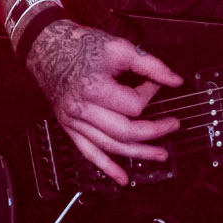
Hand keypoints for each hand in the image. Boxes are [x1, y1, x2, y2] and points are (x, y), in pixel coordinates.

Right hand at [26, 19, 182, 184]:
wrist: (47, 46)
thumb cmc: (81, 45)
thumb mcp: (120, 48)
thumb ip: (151, 65)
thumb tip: (175, 80)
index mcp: (94, 89)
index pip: (134, 104)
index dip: (151, 93)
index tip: (156, 83)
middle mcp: (82, 109)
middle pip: (125, 131)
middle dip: (153, 132)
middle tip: (173, 126)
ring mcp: (74, 121)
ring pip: (110, 146)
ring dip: (137, 154)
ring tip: (159, 155)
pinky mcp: (69, 127)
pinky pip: (88, 153)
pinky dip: (106, 167)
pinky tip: (121, 178)